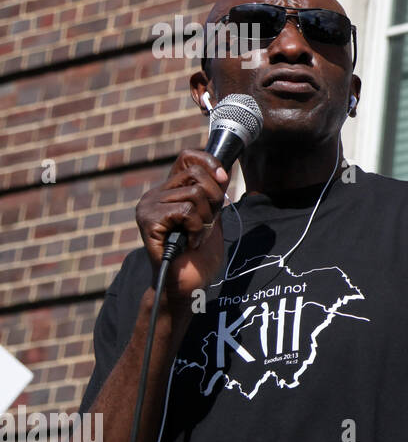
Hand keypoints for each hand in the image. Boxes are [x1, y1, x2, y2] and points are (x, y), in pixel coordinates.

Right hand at [135, 150, 229, 308]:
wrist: (188, 284)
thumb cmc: (199, 255)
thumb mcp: (212, 217)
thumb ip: (214, 194)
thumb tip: (225, 168)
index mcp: (169, 191)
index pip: (187, 157)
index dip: (209, 162)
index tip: (223, 179)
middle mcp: (155, 195)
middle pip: (197, 173)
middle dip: (214, 198)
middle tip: (207, 222)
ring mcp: (148, 207)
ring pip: (195, 194)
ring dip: (206, 219)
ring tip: (196, 236)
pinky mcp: (148, 220)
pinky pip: (186, 211)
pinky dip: (197, 229)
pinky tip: (189, 243)